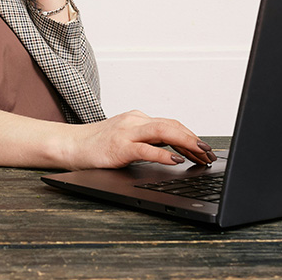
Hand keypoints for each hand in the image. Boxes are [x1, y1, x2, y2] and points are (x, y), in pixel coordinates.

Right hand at [66, 110, 217, 169]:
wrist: (71, 145)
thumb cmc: (98, 146)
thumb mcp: (126, 139)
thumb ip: (147, 141)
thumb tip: (175, 152)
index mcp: (137, 119)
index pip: (171, 124)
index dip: (192, 136)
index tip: (205, 150)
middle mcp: (134, 121)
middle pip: (171, 125)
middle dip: (194, 140)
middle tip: (210, 154)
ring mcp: (126, 132)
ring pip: (163, 132)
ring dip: (186, 143)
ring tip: (202, 154)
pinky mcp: (119, 146)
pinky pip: (146, 149)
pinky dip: (163, 155)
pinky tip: (176, 161)